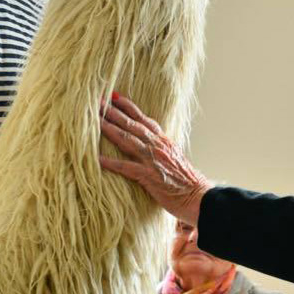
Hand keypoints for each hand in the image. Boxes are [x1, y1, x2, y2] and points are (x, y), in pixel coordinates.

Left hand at [99, 93, 212, 224]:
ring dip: (109, 129)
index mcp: (164, 141)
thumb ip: (161, 148)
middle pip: (132, 125)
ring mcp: (153, 160)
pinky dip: (111, 163)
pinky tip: (98, 159)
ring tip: (95, 122)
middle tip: (98, 102)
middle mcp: (158, 146)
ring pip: (127, 139)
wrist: (198, 196)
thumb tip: (150, 144)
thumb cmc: (187, 181)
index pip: (143, 119)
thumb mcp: (175, 157)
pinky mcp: (149, 176)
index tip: (114, 97)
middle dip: (114, 113)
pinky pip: (126, 167)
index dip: (128, 107)